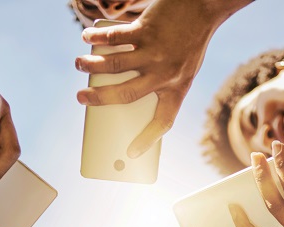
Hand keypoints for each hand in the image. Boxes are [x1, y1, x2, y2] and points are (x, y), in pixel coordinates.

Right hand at [75, 0, 252, 156]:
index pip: (164, 121)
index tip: (132, 154)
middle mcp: (165, 73)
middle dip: (99, 99)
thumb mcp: (183, 67)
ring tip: (79, 64)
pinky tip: (87, 37)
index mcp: (177, 87)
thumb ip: (158, 80)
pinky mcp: (146, 28)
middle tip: (80, 98)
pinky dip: (98, 37)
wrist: (204, 5)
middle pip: (126, 94)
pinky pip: (117, 37)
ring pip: (116, 65)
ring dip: (92, 65)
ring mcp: (155, 51)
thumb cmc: (189, 40)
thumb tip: (120, 87)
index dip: (148, 140)